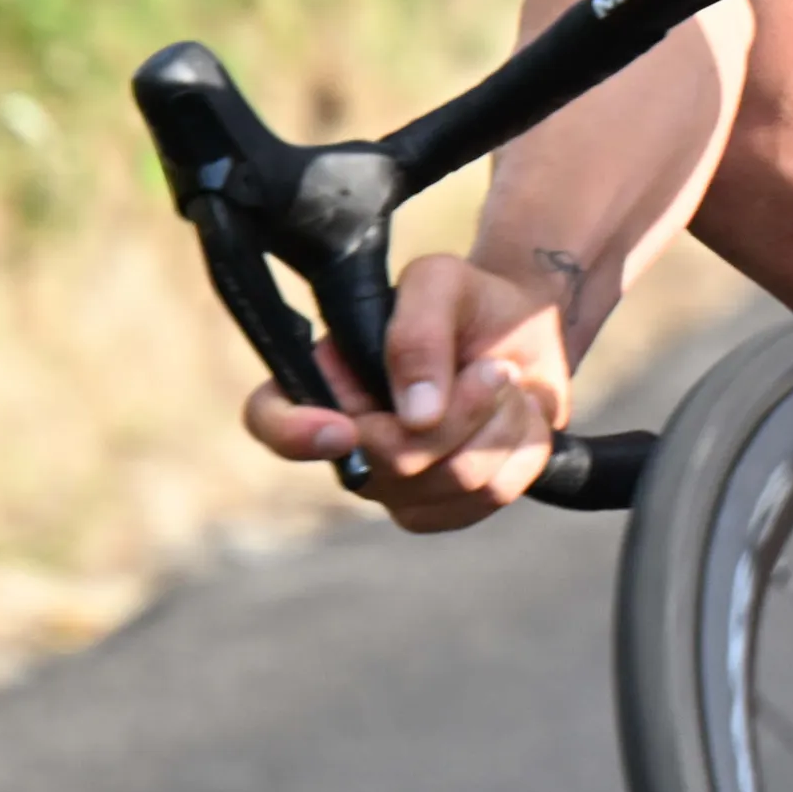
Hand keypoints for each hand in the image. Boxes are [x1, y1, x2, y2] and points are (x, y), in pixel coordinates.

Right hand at [239, 253, 575, 533]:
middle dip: (461, 410)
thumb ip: (417, 333)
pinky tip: (514, 416)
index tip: (345, 429)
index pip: (270, 421)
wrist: (522, 331)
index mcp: (325, 382)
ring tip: (504, 381)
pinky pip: (490, 494)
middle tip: (494, 366)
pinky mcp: (444, 508)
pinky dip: (520, 447)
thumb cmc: (467, 302)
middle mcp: (348, 443)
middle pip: (393, 461)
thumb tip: (417, 416)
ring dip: (498, 421)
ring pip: (452, 481)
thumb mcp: (441, 282)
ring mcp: (393, 485)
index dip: (294, 435)